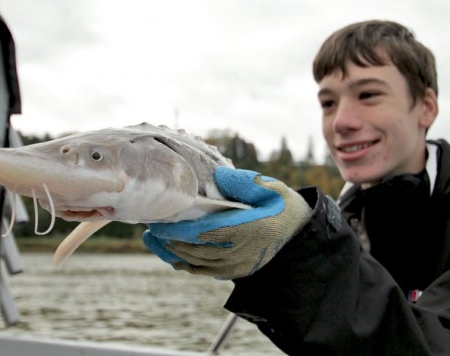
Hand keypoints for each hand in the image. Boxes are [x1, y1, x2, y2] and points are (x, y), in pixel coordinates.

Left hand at [143, 167, 311, 278]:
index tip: (159, 219)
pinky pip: (205, 271)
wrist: (299, 233)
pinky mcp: (237, 272)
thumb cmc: (282, 206)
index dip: (178, 228)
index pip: (204, 232)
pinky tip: (172, 254)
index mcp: (249, 229)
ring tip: (153, 239)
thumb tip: (216, 177)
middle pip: (196, 249)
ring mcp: (239, 265)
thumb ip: (244, 182)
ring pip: (198, 262)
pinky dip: (186, 264)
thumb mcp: (270, 187)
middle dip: (169, 239)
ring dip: (173, 252)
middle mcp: (242, 251)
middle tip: (150, 226)